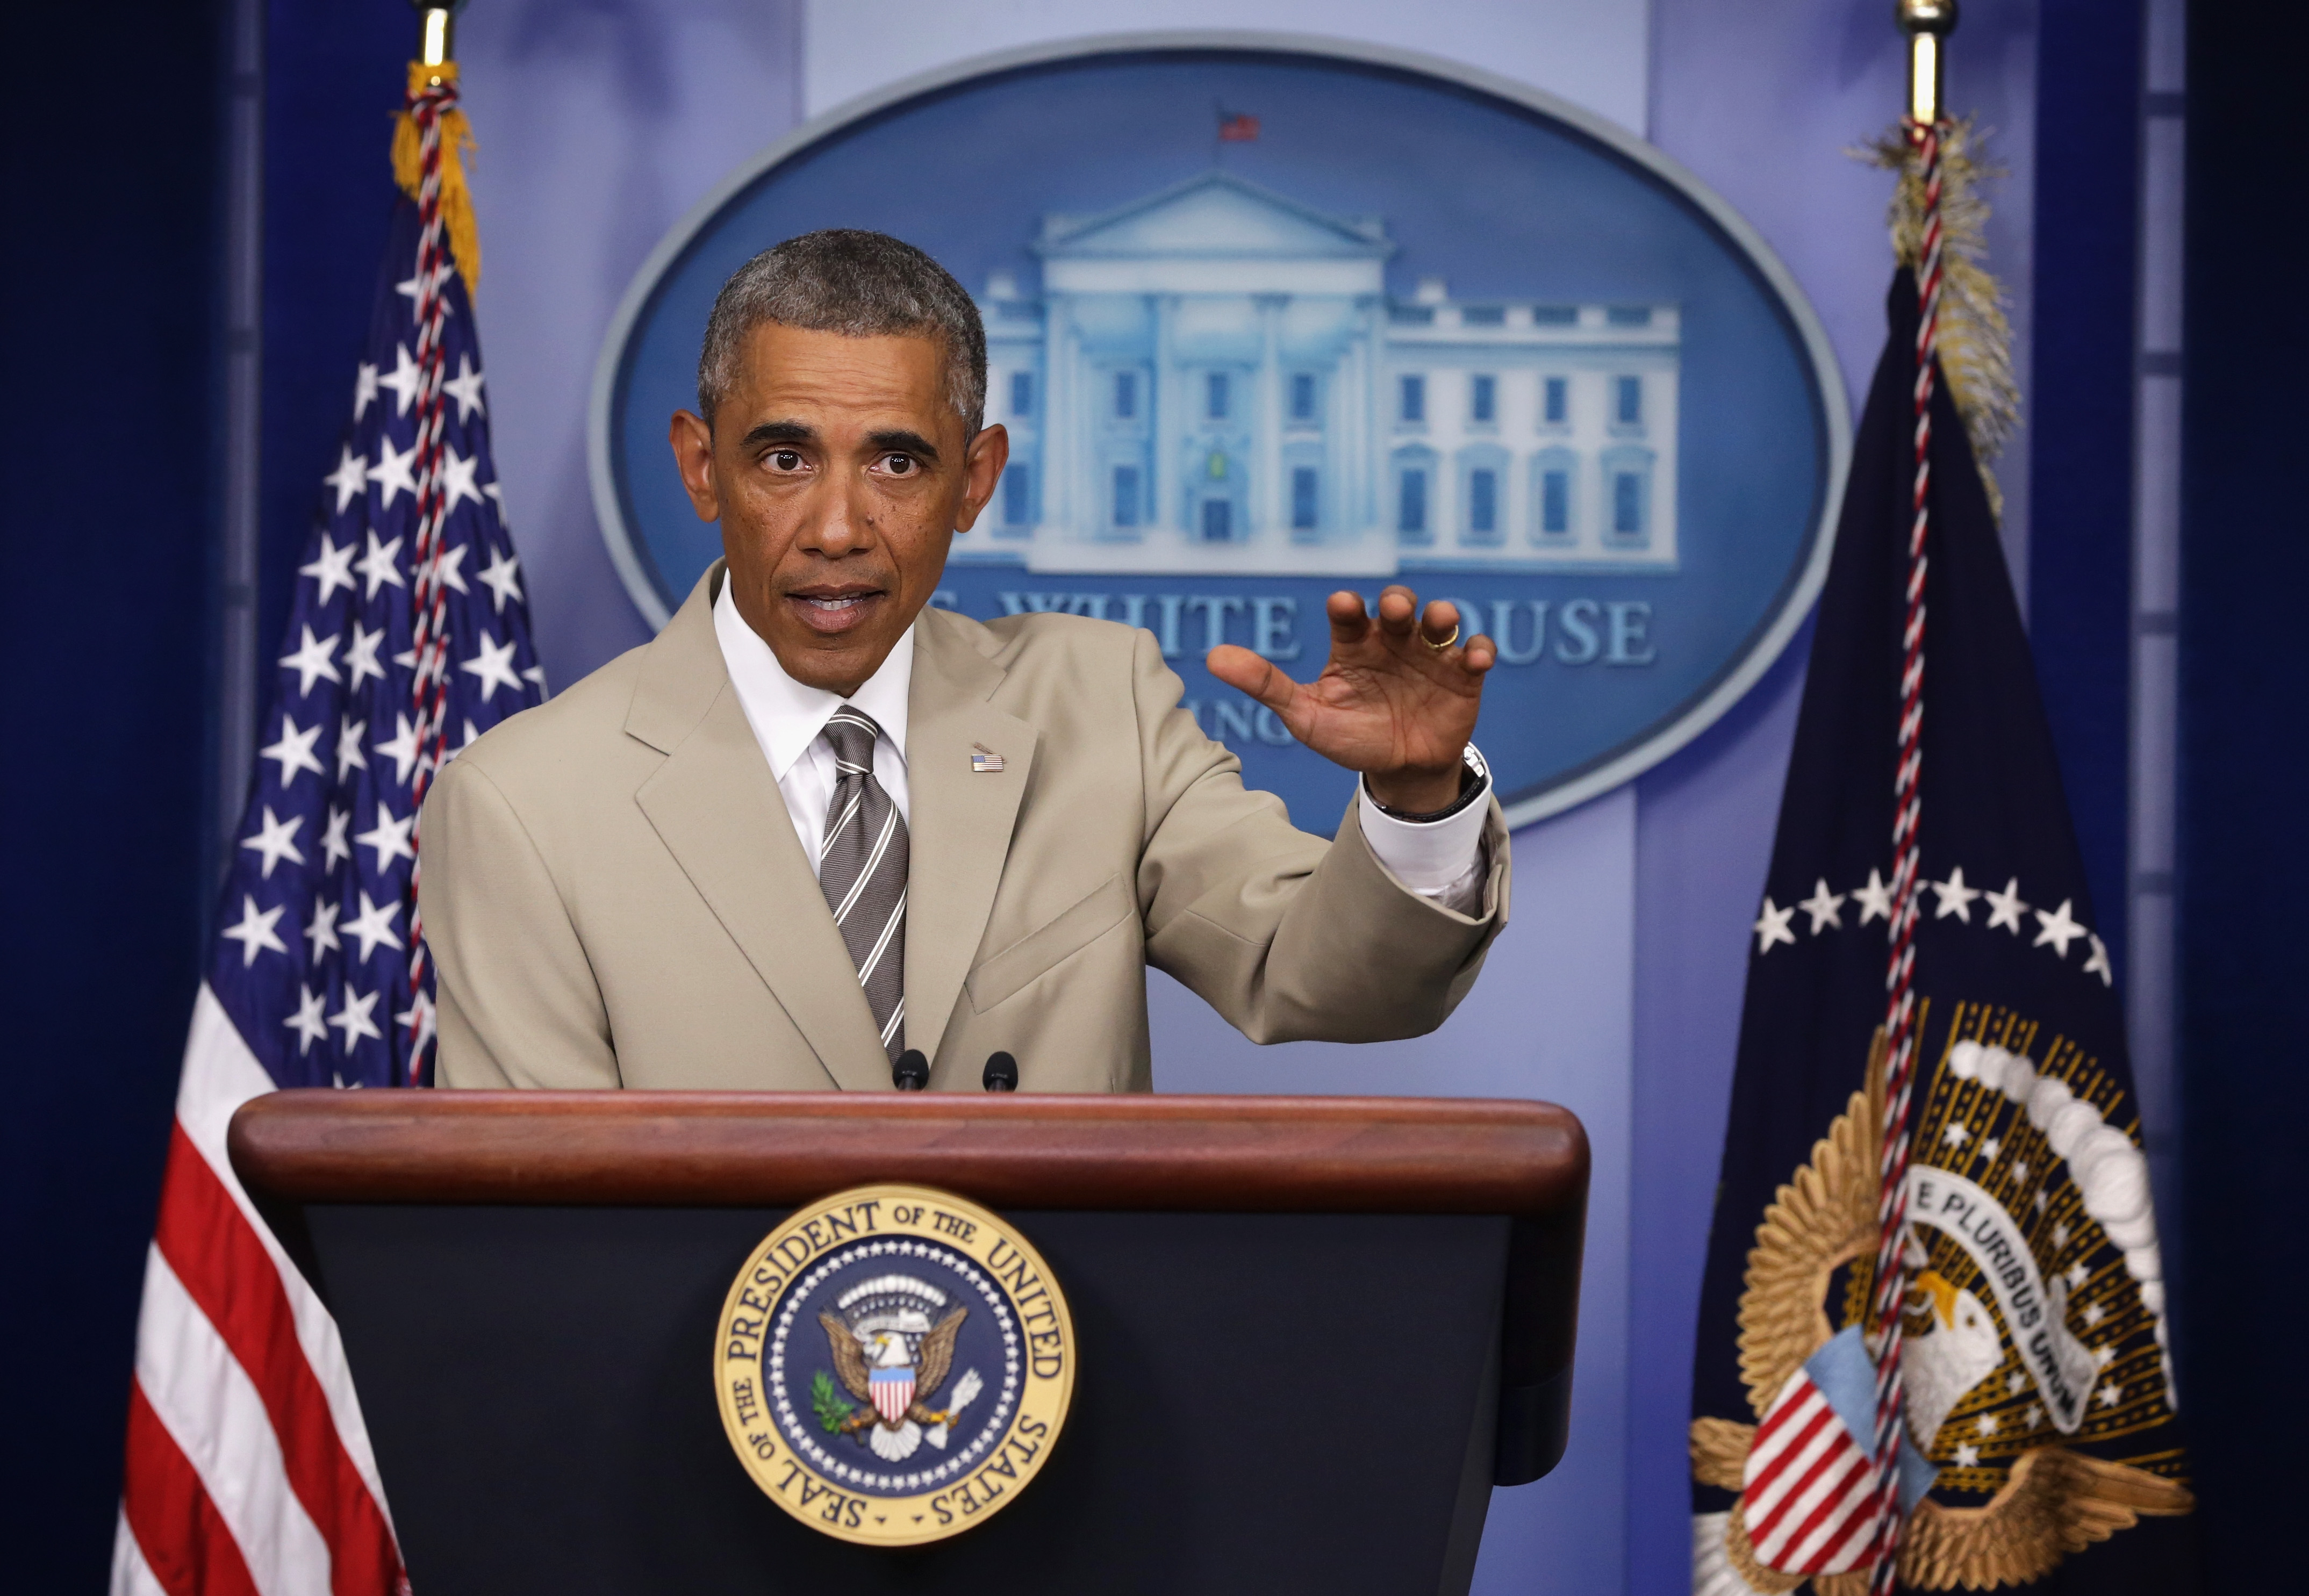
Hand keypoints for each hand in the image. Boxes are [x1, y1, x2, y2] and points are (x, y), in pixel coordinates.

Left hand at [1207, 587, 1494, 812]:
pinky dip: (1478, 650)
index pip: (1349, 614)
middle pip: (1398, 607)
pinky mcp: (1462, 677)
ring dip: (1441, 616)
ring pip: (1439, 621)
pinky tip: (1475, 659)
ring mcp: (1429, 656)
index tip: (1343, 606)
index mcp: (1353, 644)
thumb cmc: (1348, 737)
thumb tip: (1212, 657)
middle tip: (1394, 610)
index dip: (1347, 606)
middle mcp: (1392, 641)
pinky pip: (1475, 653)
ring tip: (1439, 622)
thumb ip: (1265, 684)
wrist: (1396, 771)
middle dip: (1398, 602)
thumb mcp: (1305, 715)